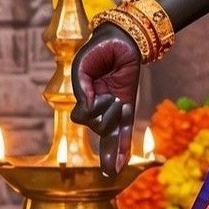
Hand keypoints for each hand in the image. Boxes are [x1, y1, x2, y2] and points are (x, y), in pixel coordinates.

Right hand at [71, 26, 141, 175]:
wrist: (122, 40)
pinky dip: (121, 150)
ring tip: (119, 100)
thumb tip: (88, 107)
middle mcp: (97, 107)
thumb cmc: (99, 50)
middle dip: (104, 113)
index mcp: (83, 97)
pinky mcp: (129, 108)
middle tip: (111, 94)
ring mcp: (113, 110)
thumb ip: (82, 86)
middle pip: (95, 126)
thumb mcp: (83, 65)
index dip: (88, 110)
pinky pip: (124, 133)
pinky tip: (117, 168)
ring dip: (116, 117)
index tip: (95, 95)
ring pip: (109, 130)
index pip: (80, 117)